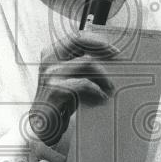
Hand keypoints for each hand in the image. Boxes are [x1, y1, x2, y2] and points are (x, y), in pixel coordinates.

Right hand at [29, 31, 120, 147]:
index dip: (95, 40)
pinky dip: (97, 89)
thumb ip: (79, 65)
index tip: (112, 48)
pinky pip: (84, 83)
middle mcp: (49, 60)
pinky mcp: (56, 89)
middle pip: (80, 42)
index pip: (75, 36)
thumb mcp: (67, 78)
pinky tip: (102, 96)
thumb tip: (104, 57)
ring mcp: (51, 74)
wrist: (43, 125)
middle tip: (117, 57)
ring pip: (86, 62)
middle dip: (101, 48)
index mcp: (51, 53)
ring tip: (110, 86)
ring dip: (103, 75)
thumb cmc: (59, 100)